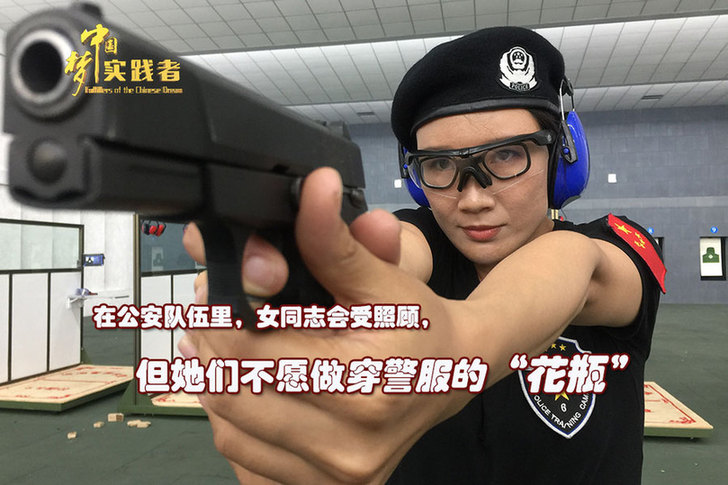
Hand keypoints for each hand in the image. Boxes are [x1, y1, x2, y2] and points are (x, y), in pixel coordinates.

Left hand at [180, 167, 460, 483]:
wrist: (455, 373)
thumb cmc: (422, 323)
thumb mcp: (383, 276)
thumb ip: (335, 238)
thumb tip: (313, 187)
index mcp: (363, 384)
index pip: (250, 352)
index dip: (219, 317)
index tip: (215, 292)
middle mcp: (348, 444)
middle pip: (231, 392)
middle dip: (212, 346)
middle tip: (214, 315)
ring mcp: (336, 475)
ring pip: (230, 430)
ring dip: (217, 383)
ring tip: (229, 347)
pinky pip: (247, 460)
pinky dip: (235, 422)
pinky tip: (251, 388)